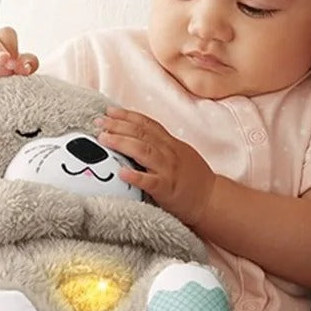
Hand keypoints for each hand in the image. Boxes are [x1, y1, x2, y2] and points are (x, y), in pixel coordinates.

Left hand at [99, 107, 215, 224]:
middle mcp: (169, 153)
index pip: (147, 124)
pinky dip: (135, 176)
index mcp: (171, 144)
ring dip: (122, 143)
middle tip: (99, 121)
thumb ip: (161, 146)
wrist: (211, 199)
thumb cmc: (194, 179)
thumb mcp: (180, 155)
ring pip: (143, 151)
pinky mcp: (167, 189)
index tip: (110, 111)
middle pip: (141, 133)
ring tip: (103, 138)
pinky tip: (121, 172)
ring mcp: (168, 170)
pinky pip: (149, 181)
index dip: (127, 116)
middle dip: (118, 125)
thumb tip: (138, 138)